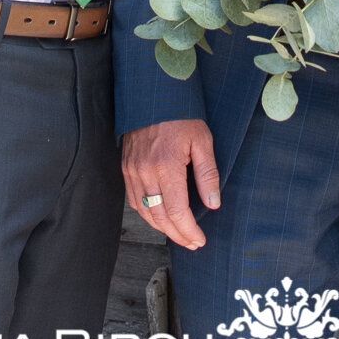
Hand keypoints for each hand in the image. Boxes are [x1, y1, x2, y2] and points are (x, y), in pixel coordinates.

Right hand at [122, 119, 219, 249]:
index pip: (177, 211)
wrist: (152, 95)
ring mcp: (132, 171)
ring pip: (145, 213)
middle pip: (160, 217)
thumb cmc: (180, 115)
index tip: (200, 240)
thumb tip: (213, 203)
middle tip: (192, 243)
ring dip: (162, 229)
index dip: (189, 230)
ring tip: (179, 235)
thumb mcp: (202, 140)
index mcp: (166, 165)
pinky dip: (147, 215)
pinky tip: (160, 217)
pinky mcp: (125, 169)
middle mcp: (145, 172)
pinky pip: (134, 201)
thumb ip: (208, 174)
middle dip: (178, 235)